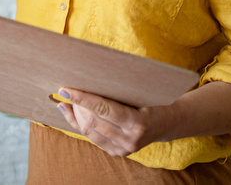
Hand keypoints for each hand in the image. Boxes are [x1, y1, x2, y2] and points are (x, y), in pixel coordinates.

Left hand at [54, 88, 172, 156]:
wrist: (165, 123)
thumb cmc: (151, 101)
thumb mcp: (139, 93)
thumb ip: (116, 89)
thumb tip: (86, 78)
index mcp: (137, 123)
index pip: (103, 109)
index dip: (82, 98)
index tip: (65, 89)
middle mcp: (130, 140)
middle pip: (93, 121)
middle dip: (77, 105)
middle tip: (66, 91)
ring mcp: (124, 149)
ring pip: (89, 131)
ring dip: (76, 114)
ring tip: (67, 100)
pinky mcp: (117, 153)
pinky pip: (92, 138)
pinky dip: (79, 124)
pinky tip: (70, 112)